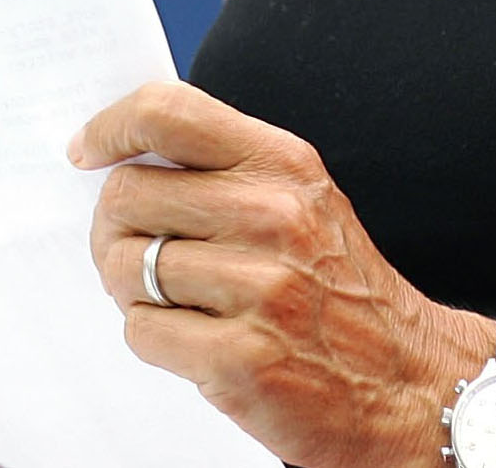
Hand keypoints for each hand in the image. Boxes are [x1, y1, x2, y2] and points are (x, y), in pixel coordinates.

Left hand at [70, 81, 489, 467]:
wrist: (409, 384)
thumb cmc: (338, 290)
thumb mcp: (301, 200)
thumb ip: (224, 170)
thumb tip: (124, 155)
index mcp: (283, 164)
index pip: (166, 112)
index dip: (110, 127)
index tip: (86, 153)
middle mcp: (272, 216)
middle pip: (127, 195)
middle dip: (113, 230)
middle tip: (135, 254)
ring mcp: (258, 288)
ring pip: (124, 266)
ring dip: (131, 290)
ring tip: (175, 303)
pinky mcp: (240, 358)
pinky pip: (142, 331)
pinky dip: (153, 339)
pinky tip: (193, 341)